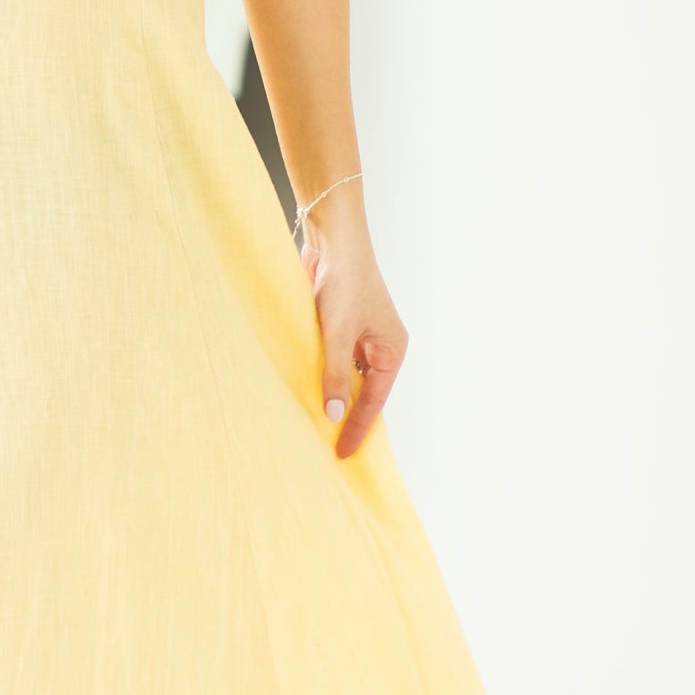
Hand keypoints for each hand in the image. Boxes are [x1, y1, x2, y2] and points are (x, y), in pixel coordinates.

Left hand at [298, 191, 407, 458]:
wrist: (332, 239)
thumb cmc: (344, 282)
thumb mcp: (338, 333)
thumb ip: (334, 374)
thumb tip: (332, 415)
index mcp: (392, 350)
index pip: (374, 401)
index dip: (356, 428)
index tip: (342, 454)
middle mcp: (379, 346)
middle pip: (363, 392)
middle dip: (345, 416)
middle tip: (325, 446)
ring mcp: (359, 335)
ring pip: (345, 376)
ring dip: (330, 394)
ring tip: (311, 424)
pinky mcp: (338, 325)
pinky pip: (331, 359)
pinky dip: (319, 373)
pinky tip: (302, 387)